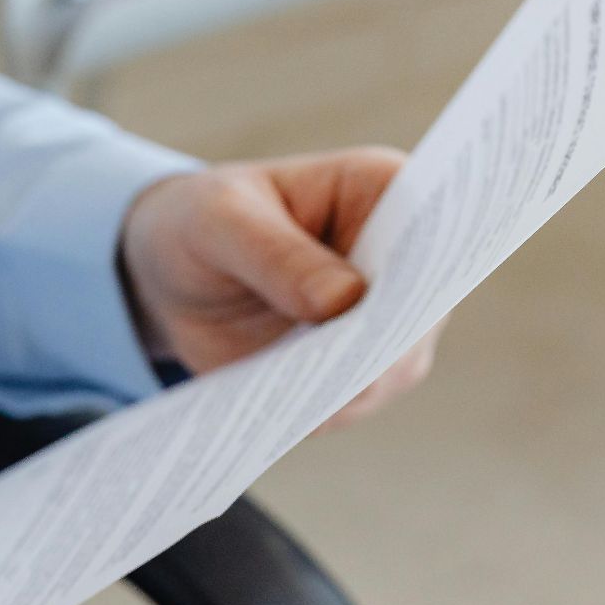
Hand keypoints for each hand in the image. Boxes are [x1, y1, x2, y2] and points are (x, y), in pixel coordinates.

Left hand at [120, 147, 441, 429]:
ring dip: (352, 386)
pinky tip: (286, 414)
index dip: (424, 267)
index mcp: (382, 190)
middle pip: (423, 309)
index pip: (431, 227)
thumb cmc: (205, 222)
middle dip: (385, 344)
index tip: (395, 302)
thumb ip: (276, 254)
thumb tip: (345, 300)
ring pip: (395, 366)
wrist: (173, 274)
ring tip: (302, 398)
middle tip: (342, 372)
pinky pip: (352, 399)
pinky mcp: (357, 368)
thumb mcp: (220, 222)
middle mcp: (402, 258)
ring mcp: (387, 320)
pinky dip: (322, 409)